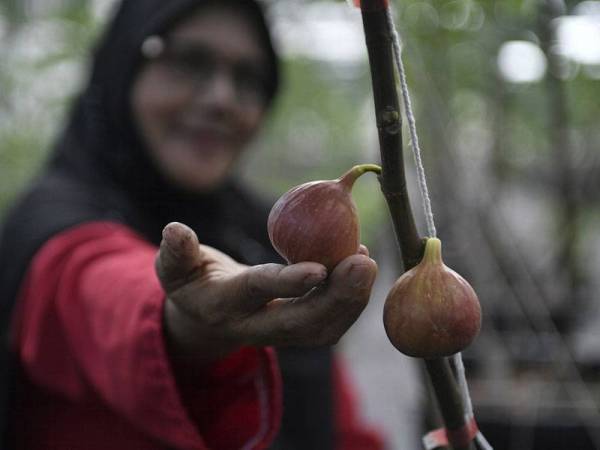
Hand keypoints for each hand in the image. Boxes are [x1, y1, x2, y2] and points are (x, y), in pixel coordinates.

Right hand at [156, 222, 376, 365]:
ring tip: (368, 264)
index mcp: (223, 306)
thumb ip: (175, 253)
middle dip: (335, 297)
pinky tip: (361, 268)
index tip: (319, 268)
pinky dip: (350, 301)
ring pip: (321, 329)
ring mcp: (279, 335)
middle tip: (364, 263)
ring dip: (350, 301)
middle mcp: (254, 327)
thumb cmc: (191, 282)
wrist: (205, 318)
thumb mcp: (174, 269)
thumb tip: (174, 229)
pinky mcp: (297, 333)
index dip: (287, 282)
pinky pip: (328, 325)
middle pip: (300, 321)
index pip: (258, 292)